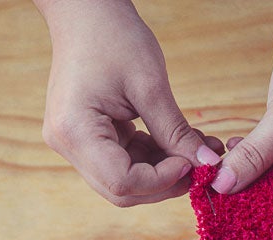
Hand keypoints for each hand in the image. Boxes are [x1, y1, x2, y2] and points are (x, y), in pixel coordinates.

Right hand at [34, 0, 221, 205]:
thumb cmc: (113, 37)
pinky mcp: (87, 138)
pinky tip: (178, 143)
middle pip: (121, 189)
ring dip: (163, 171)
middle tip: (200, 166)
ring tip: (197, 150)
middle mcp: (66, 144)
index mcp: (75, 130)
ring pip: (124, 180)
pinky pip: (123, 162)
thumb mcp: (151, 86)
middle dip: (165, 183)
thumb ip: (176, 131)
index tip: (192, 163)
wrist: (86, 12)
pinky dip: (153, 158)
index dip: (162, 181)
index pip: (122, 182)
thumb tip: (205, 165)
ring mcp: (74, 143)